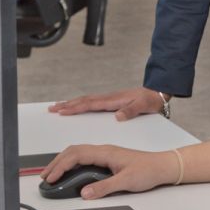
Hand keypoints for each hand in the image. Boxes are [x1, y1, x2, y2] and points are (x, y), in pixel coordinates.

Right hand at [41, 144, 177, 198]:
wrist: (163, 166)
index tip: (51, 178)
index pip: (76, 155)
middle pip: (73, 151)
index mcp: (105, 152)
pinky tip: (69, 172)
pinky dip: (72, 163)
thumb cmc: (148, 170)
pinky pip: (85, 157)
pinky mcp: (108, 159)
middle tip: (45, 177)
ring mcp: (105, 154)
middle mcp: (104, 150)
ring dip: (63, 162)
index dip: (61, 166)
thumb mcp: (126, 181)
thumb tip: (85, 193)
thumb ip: (104, 187)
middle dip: (56, 163)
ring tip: (52, 174)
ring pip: (78, 153)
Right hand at [48, 87, 162, 120]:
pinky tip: (77, 106)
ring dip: (71, 103)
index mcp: (112, 100)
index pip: (89, 104)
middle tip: (51, 108)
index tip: (62, 111)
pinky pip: (91, 102)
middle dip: (67, 105)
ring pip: (85, 101)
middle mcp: (108, 98)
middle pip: (83, 101)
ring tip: (58, 106)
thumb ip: (130, 111)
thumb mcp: (143, 106)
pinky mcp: (111, 101)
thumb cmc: (150, 100)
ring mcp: (109, 99)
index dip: (75, 108)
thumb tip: (118, 116)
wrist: (157, 93)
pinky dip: (80, 104)